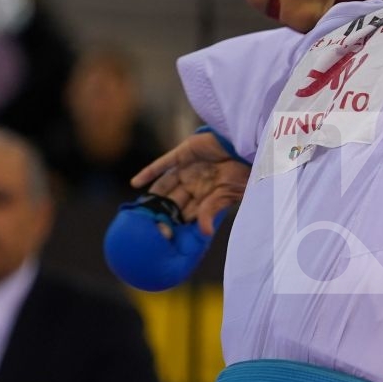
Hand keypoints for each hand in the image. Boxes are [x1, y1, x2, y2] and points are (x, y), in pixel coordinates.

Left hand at [131, 131, 248, 235]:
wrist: (247, 147)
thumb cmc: (244, 173)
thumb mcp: (225, 195)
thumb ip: (210, 211)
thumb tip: (205, 233)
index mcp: (208, 196)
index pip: (187, 212)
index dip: (176, 223)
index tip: (162, 234)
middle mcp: (196, 183)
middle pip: (173, 200)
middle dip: (162, 211)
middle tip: (147, 222)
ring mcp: (189, 168)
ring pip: (166, 184)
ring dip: (154, 195)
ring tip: (140, 207)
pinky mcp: (184, 153)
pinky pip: (162, 165)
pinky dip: (149, 173)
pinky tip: (135, 184)